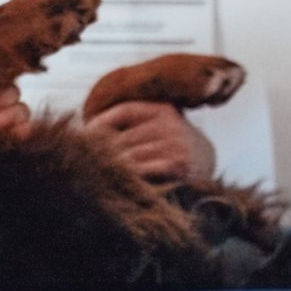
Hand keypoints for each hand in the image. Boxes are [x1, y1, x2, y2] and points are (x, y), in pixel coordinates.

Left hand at [83, 101, 215, 181]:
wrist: (206, 161)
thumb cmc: (171, 142)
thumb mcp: (156, 123)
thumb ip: (130, 122)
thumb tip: (87, 129)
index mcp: (162, 109)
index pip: (125, 111)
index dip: (101, 122)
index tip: (84, 135)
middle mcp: (170, 124)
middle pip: (123, 138)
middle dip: (103, 151)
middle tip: (86, 160)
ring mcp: (175, 145)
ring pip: (129, 157)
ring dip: (113, 167)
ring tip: (100, 173)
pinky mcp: (177, 166)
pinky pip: (142, 172)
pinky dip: (129, 177)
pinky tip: (122, 182)